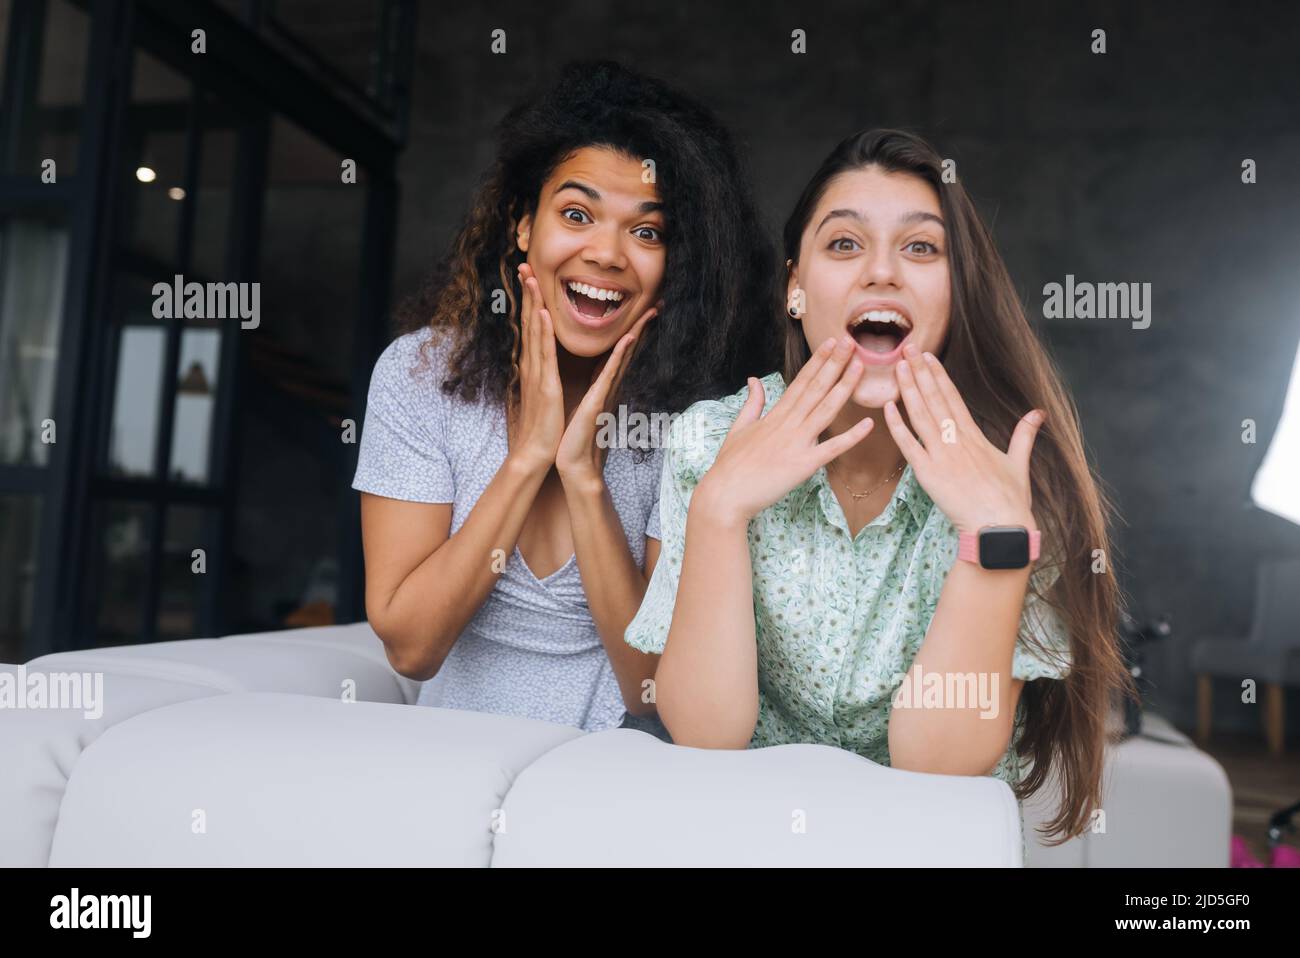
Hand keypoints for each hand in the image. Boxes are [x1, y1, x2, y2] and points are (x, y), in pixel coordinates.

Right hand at [507, 263, 564, 472]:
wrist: (538, 453)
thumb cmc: (544, 426)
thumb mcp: (544, 393)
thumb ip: (544, 374)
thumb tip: (544, 362)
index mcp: (535, 367)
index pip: (533, 327)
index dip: (531, 301)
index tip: (530, 277)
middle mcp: (533, 366)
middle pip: (530, 322)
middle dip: (527, 293)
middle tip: (524, 264)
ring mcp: (538, 374)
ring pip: (535, 331)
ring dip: (533, 303)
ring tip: (531, 277)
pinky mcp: (546, 387)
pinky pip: (545, 355)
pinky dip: (543, 333)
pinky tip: (543, 314)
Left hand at [555, 305, 658, 486]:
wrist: (575, 467)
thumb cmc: (577, 440)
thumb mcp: (585, 410)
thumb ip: (593, 395)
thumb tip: (596, 384)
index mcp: (603, 388)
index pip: (619, 355)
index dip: (631, 333)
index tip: (642, 314)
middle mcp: (609, 388)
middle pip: (628, 352)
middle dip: (641, 328)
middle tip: (657, 305)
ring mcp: (606, 394)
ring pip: (623, 358)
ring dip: (636, 334)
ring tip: (649, 313)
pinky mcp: (598, 402)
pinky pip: (609, 374)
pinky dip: (620, 355)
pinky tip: (628, 339)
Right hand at [693, 333, 874, 525]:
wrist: (725, 494)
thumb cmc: (730, 465)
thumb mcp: (739, 428)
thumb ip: (752, 403)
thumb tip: (754, 380)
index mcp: (775, 415)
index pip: (801, 381)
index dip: (818, 361)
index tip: (832, 343)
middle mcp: (788, 424)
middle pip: (816, 388)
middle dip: (835, 364)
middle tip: (852, 342)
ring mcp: (796, 443)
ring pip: (826, 410)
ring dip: (844, 387)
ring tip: (860, 366)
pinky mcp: (803, 465)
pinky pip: (832, 449)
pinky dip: (851, 437)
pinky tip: (868, 424)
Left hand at [884, 341, 1044, 534]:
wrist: (999, 527)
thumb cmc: (1009, 500)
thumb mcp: (1018, 463)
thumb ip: (1024, 435)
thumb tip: (1038, 413)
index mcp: (975, 436)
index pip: (953, 397)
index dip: (938, 375)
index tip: (928, 357)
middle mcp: (956, 440)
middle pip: (935, 399)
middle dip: (920, 373)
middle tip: (907, 349)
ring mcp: (941, 456)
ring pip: (921, 416)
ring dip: (908, 390)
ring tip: (898, 367)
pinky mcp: (928, 474)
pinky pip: (909, 445)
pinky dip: (897, 426)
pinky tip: (887, 407)